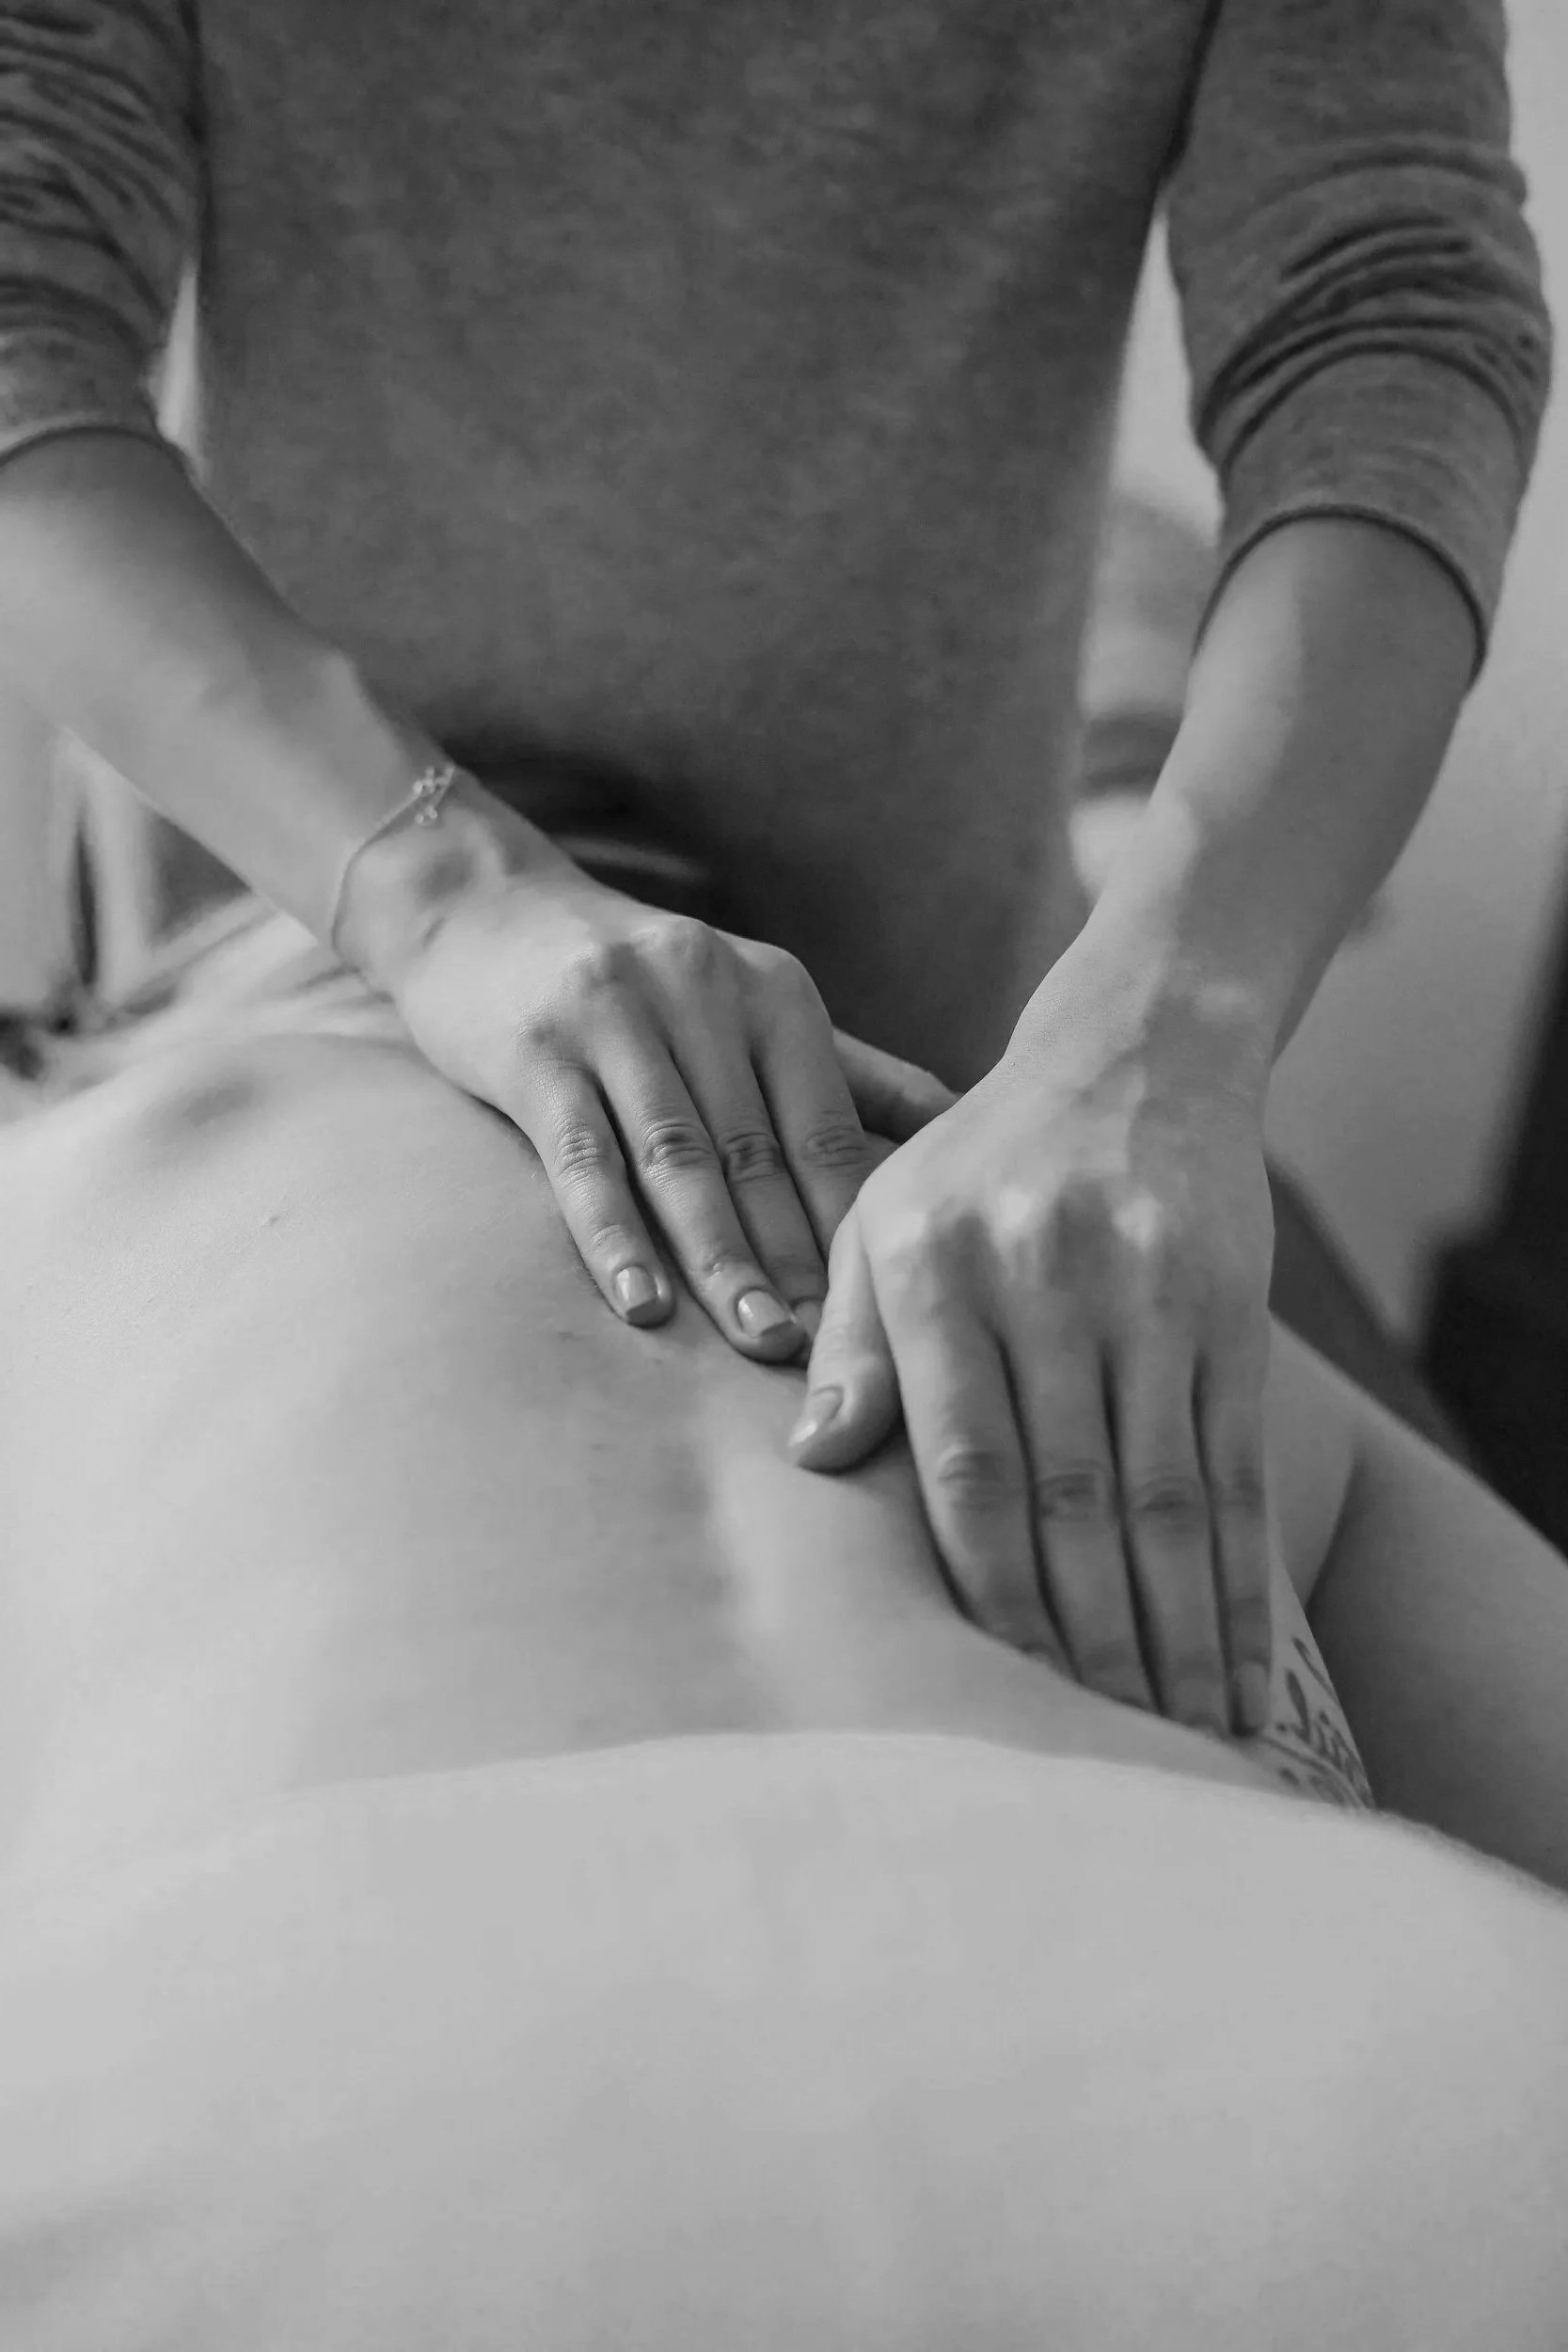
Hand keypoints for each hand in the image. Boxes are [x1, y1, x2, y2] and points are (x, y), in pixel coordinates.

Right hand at [390, 861, 951, 1359]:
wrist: (483, 906)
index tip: (886, 1318)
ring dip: (722, 1259)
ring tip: (758, 1340)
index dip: (856, 1227)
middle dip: (799, 1260)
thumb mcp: (752, 1002)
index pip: (828, 1129)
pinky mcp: (535, 1048)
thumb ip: (852, 1074)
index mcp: (773, 992)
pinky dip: (613, 1236)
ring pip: (681, 1159)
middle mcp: (703, 991)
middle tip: (836, 1355)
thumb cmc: (638, 980)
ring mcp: (615, 1016)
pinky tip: (642, 1304)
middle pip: (760, 1153)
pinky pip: (582, 1156)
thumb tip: (970, 1133)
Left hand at [789, 984, 1275, 1737]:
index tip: (997, 1691)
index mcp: (937, 1267)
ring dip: (1174, 1636)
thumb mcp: (882, 1217)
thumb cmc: (979, 1159)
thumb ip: (850, 1340)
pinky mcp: (1229, 1312)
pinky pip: (1236, 1471)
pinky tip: (1245, 1667)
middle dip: (1085, 1641)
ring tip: (1177, 1741)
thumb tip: (810, 1461)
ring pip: (1164, 1501)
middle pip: (1069, 1499)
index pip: (963, 1463)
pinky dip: (1242, 1582)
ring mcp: (1149, 1296)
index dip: (986, 1590)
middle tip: (1092, 1752)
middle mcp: (1046, 1281)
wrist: (1137, 1054)